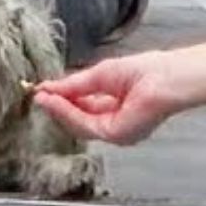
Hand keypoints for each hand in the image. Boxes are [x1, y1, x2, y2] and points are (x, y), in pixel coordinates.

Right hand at [32, 52, 185, 145]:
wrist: (166, 76)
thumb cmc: (145, 70)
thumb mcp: (100, 75)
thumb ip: (75, 85)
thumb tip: (49, 88)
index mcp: (117, 107)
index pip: (85, 107)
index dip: (64, 99)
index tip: (44, 90)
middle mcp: (116, 122)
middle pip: (79, 119)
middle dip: (58, 107)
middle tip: (38, 94)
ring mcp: (116, 131)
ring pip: (78, 124)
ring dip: (58, 110)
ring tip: (42, 96)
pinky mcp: (116, 134)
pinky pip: (84, 124)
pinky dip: (67, 112)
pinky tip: (54, 101)